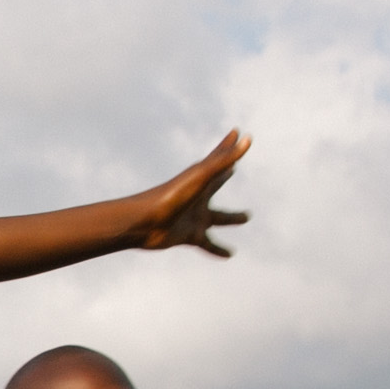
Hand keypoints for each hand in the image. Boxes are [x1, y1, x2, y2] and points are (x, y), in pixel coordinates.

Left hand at [132, 131, 252, 258]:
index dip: (230, 146)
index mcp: (200, 178)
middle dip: (225, 175)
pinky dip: (218, 249)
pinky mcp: (188, 235)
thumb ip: (224, 159)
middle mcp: (197, 196)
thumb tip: (247, 138)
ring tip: (246, 218)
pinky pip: (208, 244)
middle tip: (234, 169)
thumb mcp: (201, 176)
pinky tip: (229, 255)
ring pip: (218, 218)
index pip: (219, 158)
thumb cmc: (169, 195)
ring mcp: (193, 216)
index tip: (237, 133)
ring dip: (232, 218)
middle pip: (216, 183)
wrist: (142, 222)